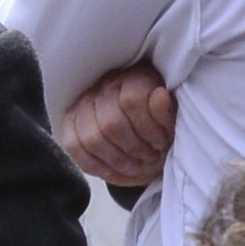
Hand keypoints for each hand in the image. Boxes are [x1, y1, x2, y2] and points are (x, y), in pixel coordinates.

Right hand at [61, 59, 178, 185]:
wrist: (145, 139)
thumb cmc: (160, 130)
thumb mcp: (173, 122)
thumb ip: (166, 111)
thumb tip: (160, 95)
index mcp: (134, 77)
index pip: (131, 101)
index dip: (149, 130)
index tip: (161, 143)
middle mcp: (105, 84)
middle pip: (111, 124)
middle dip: (134, 150)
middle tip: (148, 157)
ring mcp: (84, 103)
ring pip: (92, 138)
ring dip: (117, 160)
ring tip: (133, 164)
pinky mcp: (71, 122)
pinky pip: (73, 145)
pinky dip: (94, 164)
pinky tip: (111, 168)